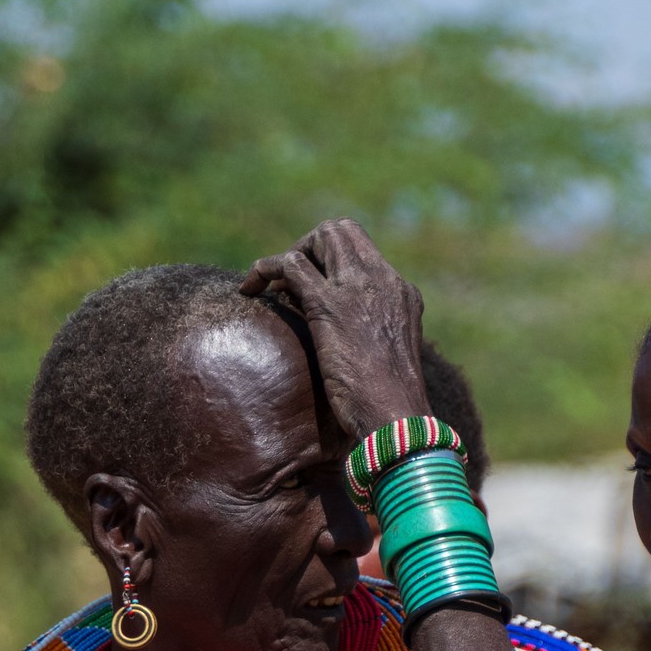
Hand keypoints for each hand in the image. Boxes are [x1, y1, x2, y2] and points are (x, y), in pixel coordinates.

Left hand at [239, 218, 429, 438]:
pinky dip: (265, 268)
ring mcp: (357, 289)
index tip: (312, 287)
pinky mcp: (329, 305)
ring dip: (289, 254)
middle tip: (288, 283)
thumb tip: (346, 345)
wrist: (398, 419)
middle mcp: (383, 280)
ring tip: (269, 286)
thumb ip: (373, 338)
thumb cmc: (392, 405)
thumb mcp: (388, 360)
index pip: (364, 251)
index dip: (331, 260)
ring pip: (320, 237)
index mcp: (402, 293)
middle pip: (341, 231)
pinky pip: (292, 265)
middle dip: (309, 247)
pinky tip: (248, 289)